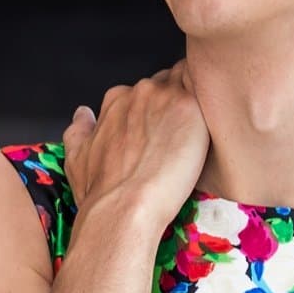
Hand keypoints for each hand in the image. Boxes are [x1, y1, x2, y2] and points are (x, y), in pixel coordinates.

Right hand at [62, 58, 209, 225]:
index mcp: (115, 101)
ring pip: (191, 85)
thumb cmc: (103, 193)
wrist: (123, 208)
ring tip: (206, 132)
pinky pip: (208, 95)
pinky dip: (214, 109)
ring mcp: (164, 96)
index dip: (159, 109)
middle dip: (179, 105)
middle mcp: (138, 93)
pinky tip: (217, 130)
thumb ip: (79, 131)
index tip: (166, 129)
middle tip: (188, 134)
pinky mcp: (188, 108)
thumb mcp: (76, 159)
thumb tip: (83, 114)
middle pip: (170, 84)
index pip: (146, 90)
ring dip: (198, 105)